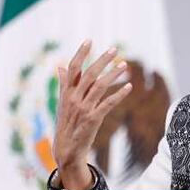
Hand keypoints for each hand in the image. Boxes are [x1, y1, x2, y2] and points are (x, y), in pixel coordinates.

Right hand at [53, 40, 132, 189]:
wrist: (67, 149)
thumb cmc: (66, 123)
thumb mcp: (62, 103)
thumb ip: (64, 84)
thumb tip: (60, 66)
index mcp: (65, 92)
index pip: (72, 68)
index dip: (80, 53)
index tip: (89, 40)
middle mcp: (73, 98)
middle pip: (89, 74)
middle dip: (102, 60)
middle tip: (115, 50)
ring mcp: (83, 108)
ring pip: (100, 86)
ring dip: (114, 74)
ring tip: (125, 65)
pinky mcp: (93, 119)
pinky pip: (108, 103)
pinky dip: (119, 94)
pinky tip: (129, 87)